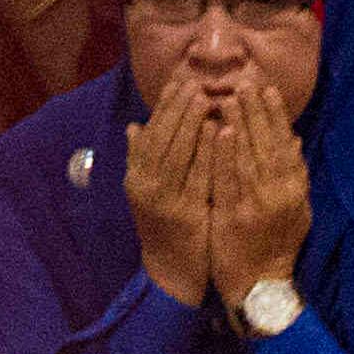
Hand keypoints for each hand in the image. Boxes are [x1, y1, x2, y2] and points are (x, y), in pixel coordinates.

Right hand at [124, 84, 215, 306]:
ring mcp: (163, 199)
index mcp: (137, 174)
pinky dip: (206, 153)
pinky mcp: (184, 214)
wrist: (171, 273)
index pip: (152, 130)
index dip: (166, 104)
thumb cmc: (167, 229)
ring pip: (176, 152)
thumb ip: (143, 159)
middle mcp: (145, 182)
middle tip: (196, 81)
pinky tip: (218, 134)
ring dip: (190, 123)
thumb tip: (135, 125)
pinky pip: (196, 177)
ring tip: (206, 98)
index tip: (181, 79)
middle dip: (178, 106)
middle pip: (162, 136)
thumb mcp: (150, 191)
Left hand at [207, 99, 311, 310]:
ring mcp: (259, 204)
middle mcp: (281, 194)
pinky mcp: (237, 215)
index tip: (266, 89)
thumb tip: (293, 140)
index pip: (285, 145)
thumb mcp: (294, 210)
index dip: (275, 115)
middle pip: (268, 144)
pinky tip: (220, 130)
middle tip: (246, 81)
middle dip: (257, 111)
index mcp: (294, 190)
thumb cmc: (274, 246)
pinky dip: (226, 153)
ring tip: (230, 95)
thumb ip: (292, 175)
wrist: (261, 286)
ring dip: (241, 123)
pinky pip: (230, 178)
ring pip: (250, 156)